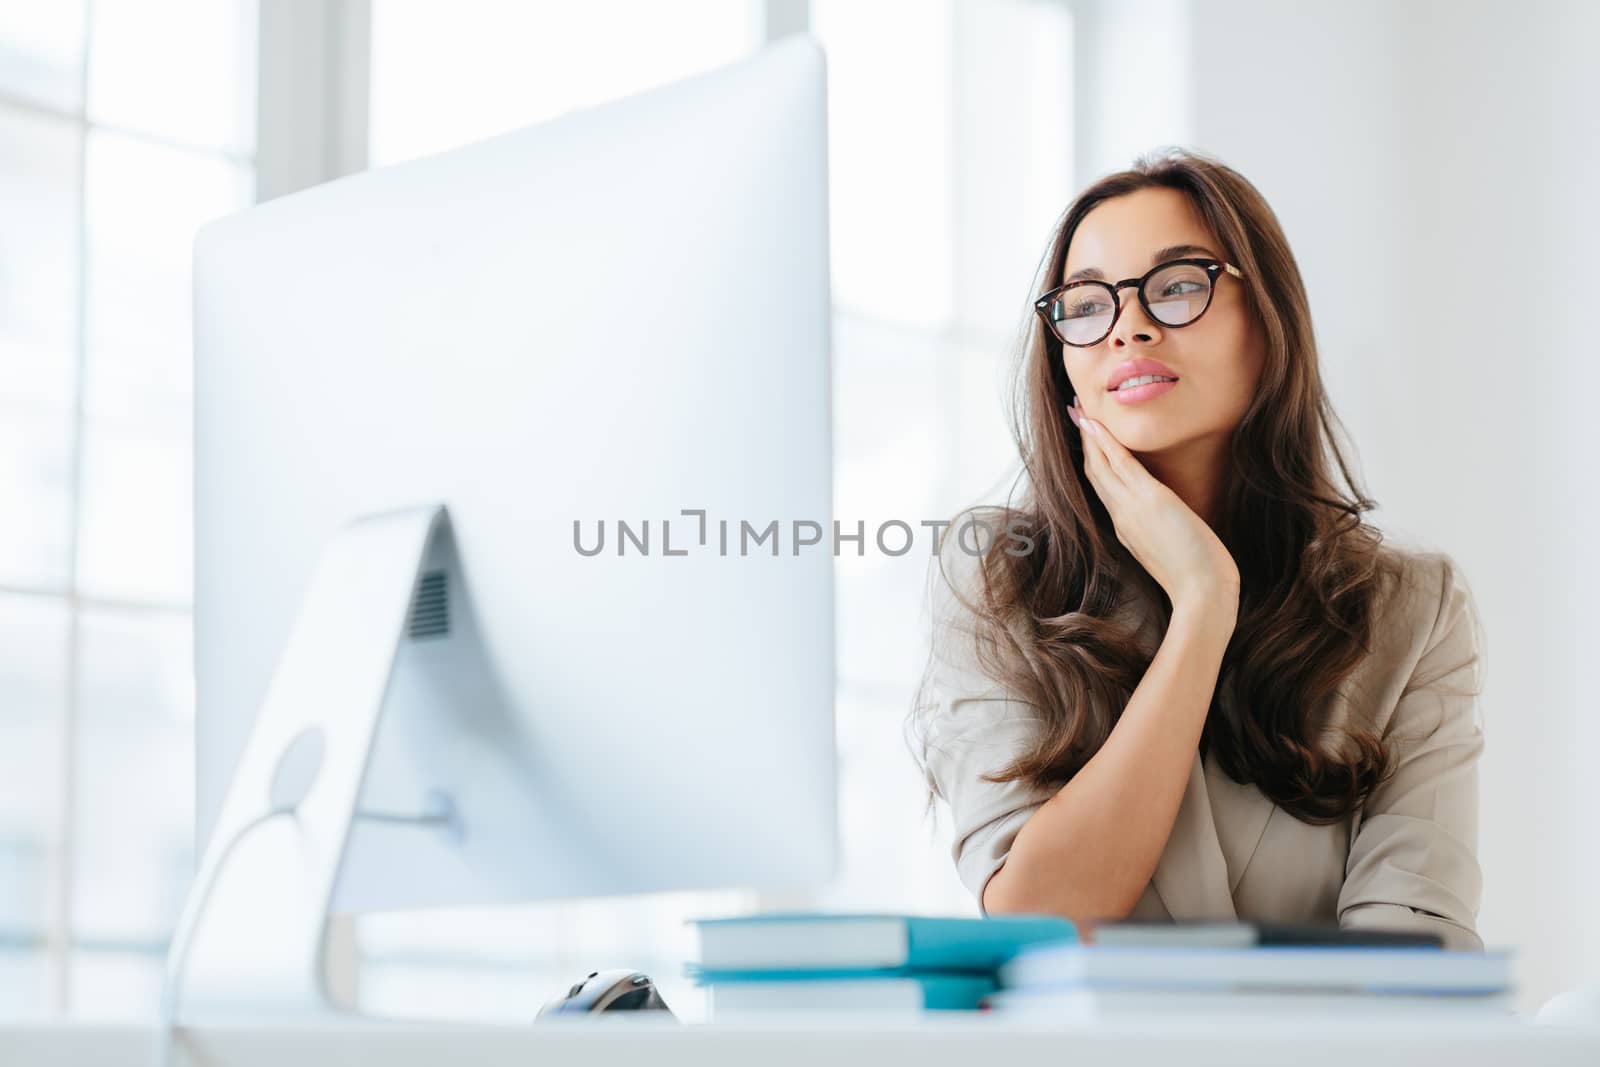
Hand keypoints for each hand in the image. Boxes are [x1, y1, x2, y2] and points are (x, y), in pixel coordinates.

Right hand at [1071, 397, 1239, 614]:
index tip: (1087, 439)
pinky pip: (1120, 464)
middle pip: (1094, 472)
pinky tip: (1096, 423)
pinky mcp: (1149, 500)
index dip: (1093, 461)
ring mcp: (1131, 508)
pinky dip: (1105, 442)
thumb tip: (1170, 526)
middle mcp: (1121, 516)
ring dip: (1090, 434)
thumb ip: (1164, 536)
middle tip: (1074, 414)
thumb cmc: (1197, 581)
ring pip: (1101, 464)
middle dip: (1084, 442)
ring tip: (1079, 409)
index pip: (1104, 488)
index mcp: (1126, 529)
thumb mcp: (1172, 554)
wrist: (1201, 595)